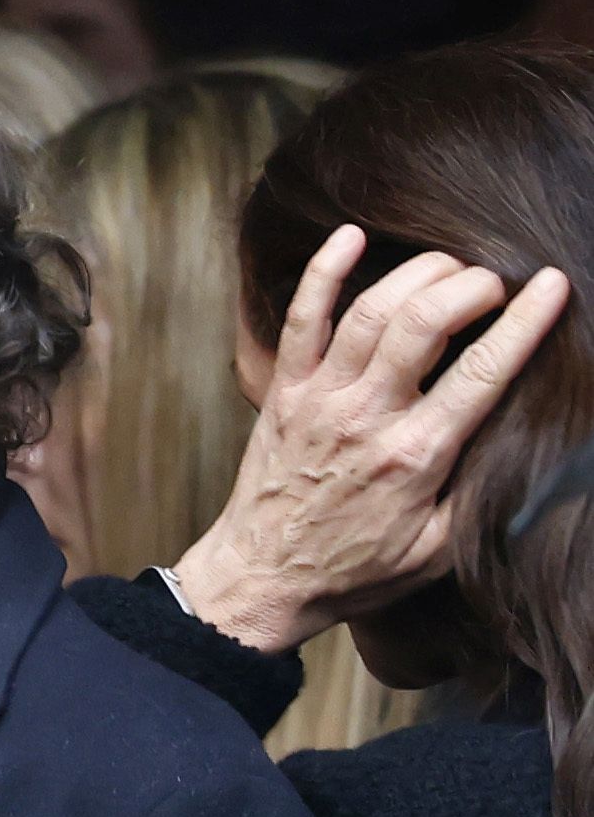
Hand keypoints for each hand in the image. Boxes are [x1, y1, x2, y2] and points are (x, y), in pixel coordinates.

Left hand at [174, 224, 569, 654]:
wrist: (260, 581)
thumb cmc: (355, 569)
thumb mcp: (438, 548)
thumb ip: (482, 494)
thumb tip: (534, 450)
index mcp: (416, 455)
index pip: (483, 371)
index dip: (526, 321)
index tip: (554, 285)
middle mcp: (366, 417)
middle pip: (423, 324)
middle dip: (471, 286)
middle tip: (498, 283)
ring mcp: (318, 399)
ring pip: (368, 312)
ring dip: (416, 274)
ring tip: (453, 267)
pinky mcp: (281, 392)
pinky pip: (299, 320)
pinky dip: (323, 272)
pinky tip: (351, 236)